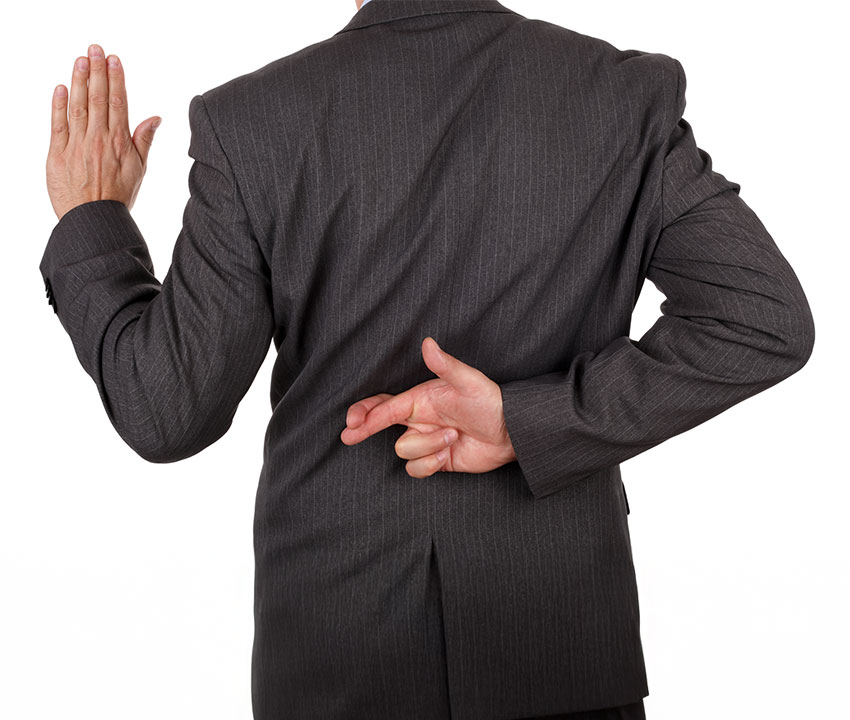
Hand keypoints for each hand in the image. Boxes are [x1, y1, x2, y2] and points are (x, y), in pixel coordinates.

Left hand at [46, 44, 160, 220]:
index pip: (118, 103)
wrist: (94, 219)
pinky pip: (58, 124)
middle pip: (98, 98)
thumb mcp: (139, 170)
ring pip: (78, 106)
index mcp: (119, 143)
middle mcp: (98, 140)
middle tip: (94, 49)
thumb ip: (144, 141)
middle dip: (96, 71)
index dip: (116, 79)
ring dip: (79, 81)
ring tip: (80, 60)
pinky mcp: (58, 153)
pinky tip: (62, 88)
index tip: (113, 60)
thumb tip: (155, 118)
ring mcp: (77, 145)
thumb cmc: (117, 197)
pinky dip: (59, 105)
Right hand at [340, 337, 516, 477]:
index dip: (365, 413)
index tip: (351, 423)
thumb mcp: (469, 381)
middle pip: (380, 424)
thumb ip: (445, 365)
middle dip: (365, 428)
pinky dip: (430, 464)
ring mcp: (426, 440)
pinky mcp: (435, 461)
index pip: (385, 405)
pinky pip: (416, 469)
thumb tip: (427, 343)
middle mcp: (420, 419)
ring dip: (428, 445)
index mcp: (421, 399)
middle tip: (349, 435)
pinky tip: (447, 455)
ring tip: (453, 436)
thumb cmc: (491, 403)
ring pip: (404, 450)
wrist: (512, 433)